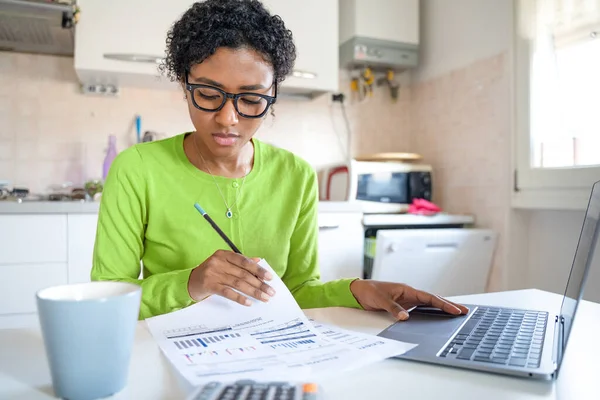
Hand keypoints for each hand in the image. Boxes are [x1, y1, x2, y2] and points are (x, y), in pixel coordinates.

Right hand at [188, 250, 275, 305]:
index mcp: (224, 254)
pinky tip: (248, 302)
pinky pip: (228, 292)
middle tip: (270, 292)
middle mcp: (218, 262)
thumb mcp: (223, 264)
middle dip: (259, 284)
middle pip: (243, 274)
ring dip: (253, 292)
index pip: (244, 261)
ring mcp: (213, 274)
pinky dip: (239, 298)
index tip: (270, 277)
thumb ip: (240, 262)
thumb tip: (258, 261)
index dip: (258, 269)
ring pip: (238, 283)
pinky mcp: (209, 285)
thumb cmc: (211, 272)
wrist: (190, 282)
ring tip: (264, 298)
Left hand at [349, 280, 468, 320]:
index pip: (429, 297)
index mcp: (407, 290)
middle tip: (464, 311)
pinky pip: (421, 309)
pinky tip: (438, 317)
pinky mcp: (404, 306)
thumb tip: (405, 317)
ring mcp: (408, 300)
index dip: (443, 304)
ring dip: (442, 308)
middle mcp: (410, 294)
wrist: (358, 291)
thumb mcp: (380, 300)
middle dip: (448, 305)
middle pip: (433, 300)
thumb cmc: (369, 291)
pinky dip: (431, 312)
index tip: (455, 310)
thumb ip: (393, 308)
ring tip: (457, 314)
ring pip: (429, 305)